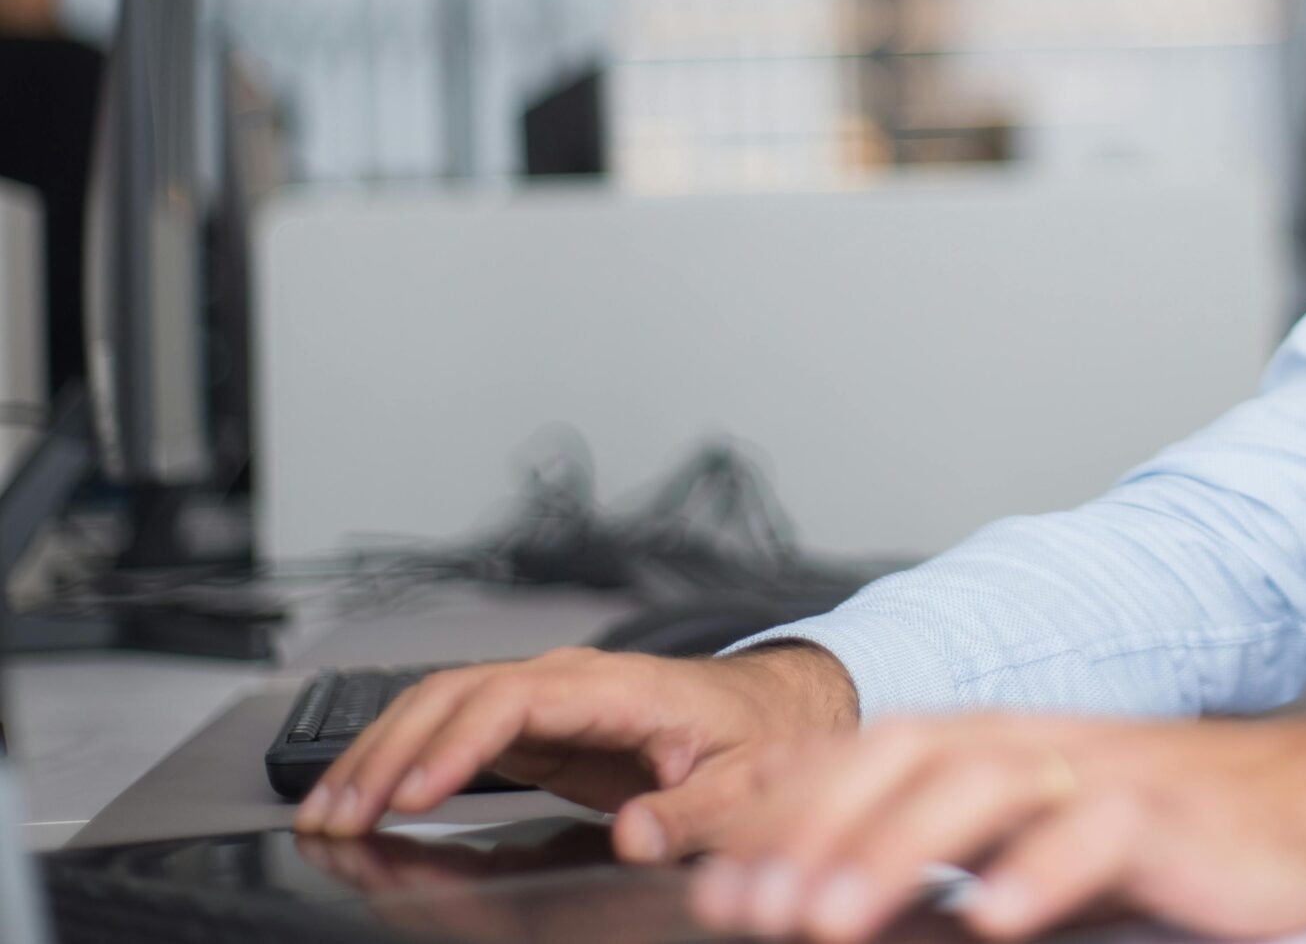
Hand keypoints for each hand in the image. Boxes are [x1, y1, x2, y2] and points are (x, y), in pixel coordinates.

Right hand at [292, 642, 857, 862]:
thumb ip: (690, 812)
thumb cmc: (755, 737)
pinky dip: (398, 758)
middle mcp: (569, 680)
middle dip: (388, 753)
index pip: (515, 701)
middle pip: (456, 695)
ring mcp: (543, 696)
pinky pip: (449, 728)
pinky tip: (360, 797)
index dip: (457, 746)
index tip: (411, 795)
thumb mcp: (743, 783)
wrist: (768, 707)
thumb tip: (633, 837)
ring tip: (325, 811)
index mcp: (617, 688)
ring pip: (439, 704)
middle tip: (338, 817)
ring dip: (377, 753)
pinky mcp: (531, 722)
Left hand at [689, 708, 1305, 941]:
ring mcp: (1104, 771)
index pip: (864, 753)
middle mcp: (1039, 743)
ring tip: (823, 920)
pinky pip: (1097, 831)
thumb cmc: (1169, 834)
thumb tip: (825, 898)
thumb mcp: (1042, 840)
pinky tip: (989, 919)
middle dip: (810, 825)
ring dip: (890, 850)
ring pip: (980, 785)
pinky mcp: (1169, 816)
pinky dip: (1037, 872)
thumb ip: (951, 855)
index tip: (699, 872)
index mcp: (999, 744)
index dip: (777, 804)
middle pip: (904, 754)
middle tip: (740, 906)